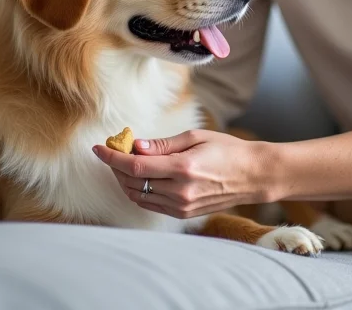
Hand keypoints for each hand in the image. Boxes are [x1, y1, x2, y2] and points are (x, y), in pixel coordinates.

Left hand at [92, 130, 270, 218]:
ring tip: (124, 162)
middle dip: (116, 166)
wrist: (252, 176)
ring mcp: (181, 207)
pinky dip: (138, 191)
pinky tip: (138, 177)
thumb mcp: (196, 137)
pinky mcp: (183, 215)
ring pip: (138, 196)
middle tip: (113, 150)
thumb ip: (163, 145)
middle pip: (132, 182)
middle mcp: (180, 192)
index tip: (98, 148)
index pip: (135, 167)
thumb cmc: (227, 149)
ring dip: (124, 180)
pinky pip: (150, 204)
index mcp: (183, 168)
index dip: (112, 158)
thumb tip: (135, 146)